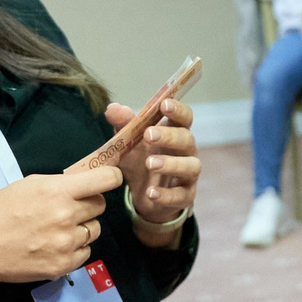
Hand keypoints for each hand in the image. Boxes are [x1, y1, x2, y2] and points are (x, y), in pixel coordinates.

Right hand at [0, 165, 122, 301]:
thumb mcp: (28, 184)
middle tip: (68, 208)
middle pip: (100, 205)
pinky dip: (75, 249)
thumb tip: (86, 181)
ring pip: (94, 230)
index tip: (108, 179)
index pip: (106, 179)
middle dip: (88, 204)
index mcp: (58, 191)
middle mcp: (67, 216)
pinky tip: (54, 246)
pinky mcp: (64, 265)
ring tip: (57, 229)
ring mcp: (67, 243)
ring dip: (82, 228)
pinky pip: (85, 252)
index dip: (111, 177)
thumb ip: (60, 183)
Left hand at [111, 97, 198, 243]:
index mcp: (176, 133)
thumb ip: (123, 125)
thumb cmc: (141, 161)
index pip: (184, 117)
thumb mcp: (130, 143)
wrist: (145, 196)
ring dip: (171, 164)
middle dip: (169, 136)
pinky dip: (166, 194)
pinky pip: (180, 195)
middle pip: (187, 139)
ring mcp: (188, 175)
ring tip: (150, 164)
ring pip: (190, 166)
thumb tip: (111, 108)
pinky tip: (150, 193)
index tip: (164, 104)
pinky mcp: (185, 196)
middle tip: (148, 135)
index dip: (178, 109)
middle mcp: (187, 151)